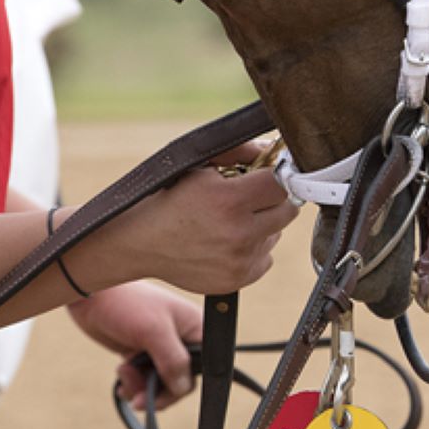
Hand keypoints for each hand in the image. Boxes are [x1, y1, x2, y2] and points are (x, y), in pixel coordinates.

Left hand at [68, 281, 202, 409]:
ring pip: (161, 384)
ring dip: (141, 387)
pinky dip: (133, 384)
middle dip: (158, 390)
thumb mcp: (154, 331)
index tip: (164, 393)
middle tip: (138, 398)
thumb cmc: (127, 304)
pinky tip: (121, 374)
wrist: (91, 296)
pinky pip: (145, 380)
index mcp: (196, 329)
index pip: (203, 368)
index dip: (184, 383)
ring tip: (124, 372)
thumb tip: (182, 389)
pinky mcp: (142, 354)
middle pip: (181, 381)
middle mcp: (183, 340)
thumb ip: (173, 361)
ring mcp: (162, 348)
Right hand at [85, 141, 299, 294]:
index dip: (278, 176)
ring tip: (231, 221)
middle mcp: (239, 233)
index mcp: (229, 200)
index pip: (283, 184)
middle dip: (274, 200)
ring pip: (276, 234)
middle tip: (252, 196)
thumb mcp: (199, 166)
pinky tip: (228, 242)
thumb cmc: (170, 198)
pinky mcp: (238, 280)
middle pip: (288, 210)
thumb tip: (274, 148)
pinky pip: (265, 258)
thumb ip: (240, 152)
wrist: (140, 243)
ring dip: (264, 225)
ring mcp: (239, 260)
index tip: (270, 175)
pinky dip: (254, 249)